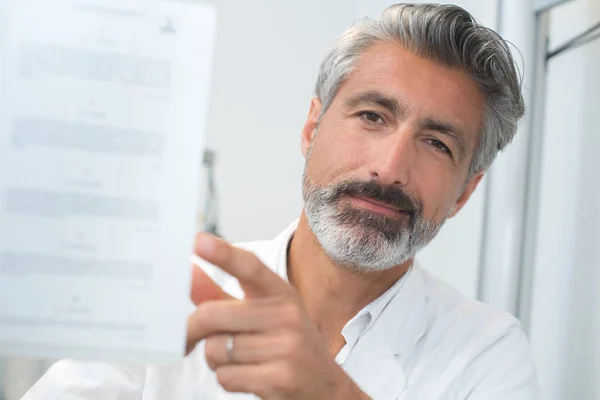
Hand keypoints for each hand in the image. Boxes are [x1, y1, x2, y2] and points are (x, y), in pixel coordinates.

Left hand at [186, 233, 369, 399]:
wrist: (326, 387)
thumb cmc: (289, 346)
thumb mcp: (264, 315)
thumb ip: (223, 295)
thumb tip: (190, 273)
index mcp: (282, 294)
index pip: (250, 267)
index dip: (223, 254)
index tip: (199, 241)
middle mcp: (286, 315)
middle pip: (212, 315)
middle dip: (192, 330)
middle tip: (189, 338)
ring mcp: (286, 347)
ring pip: (215, 350)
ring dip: (215, 360)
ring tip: (238, 359)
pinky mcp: (280, 378)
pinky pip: (226, 376)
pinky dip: (227, 379)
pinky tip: (248, 376)